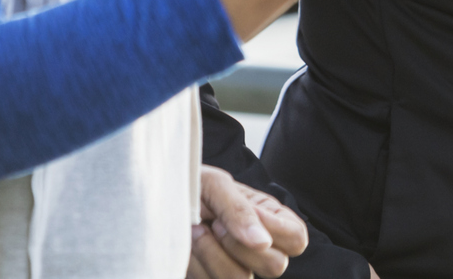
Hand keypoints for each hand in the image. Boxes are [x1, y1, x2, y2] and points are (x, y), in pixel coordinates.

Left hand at [188, 165, 307, 278]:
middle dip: (238, 243)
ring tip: (195, 230)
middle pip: (275, 266)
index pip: (296, 239)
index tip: (241, 215)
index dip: (274, 231)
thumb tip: (263, 244)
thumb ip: (240, 210)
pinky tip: (186, 247)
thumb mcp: (215, 185)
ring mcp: (234, 267)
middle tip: (215, 223)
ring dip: (210, 253)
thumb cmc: (190, 185)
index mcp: (269, 219)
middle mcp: (257, 248)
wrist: (156, 200)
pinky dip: (195, 266)